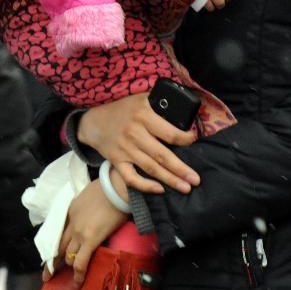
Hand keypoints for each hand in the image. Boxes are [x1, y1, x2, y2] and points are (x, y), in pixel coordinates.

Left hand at [43, 179, 127, 284]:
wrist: (116, 185)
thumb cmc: (109, 187)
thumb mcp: (89, 196)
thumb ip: (85, 208)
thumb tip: (92, 214)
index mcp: (70, 210)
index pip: (60, 233)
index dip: (57, 245)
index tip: (53, 254)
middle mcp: (71, 223)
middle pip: (58, 246)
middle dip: (52, 262)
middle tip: (48, 274)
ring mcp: (79, 232)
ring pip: (68, 255)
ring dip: (68, 267)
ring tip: (68, 279)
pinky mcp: (90, 239)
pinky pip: (80, 261)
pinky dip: (78, 274)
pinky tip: (77, 282)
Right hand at [77, 93, 200, 194]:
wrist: (94, 122)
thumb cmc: (123, 110)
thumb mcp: (141, 99)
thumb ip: (160, 104)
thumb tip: (184, 108)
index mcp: (144, 115)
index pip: (169, 132)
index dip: (185, 139)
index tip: (194, 141)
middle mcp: (135, 133)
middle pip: (162, 155)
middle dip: (181, 169)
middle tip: (196, 179)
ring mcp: (125, 149)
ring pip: (151, 168)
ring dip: (170, 180)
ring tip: (186, 188)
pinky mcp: (117, 162)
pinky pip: (131, 178)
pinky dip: (145, 186)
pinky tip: (159, 190)